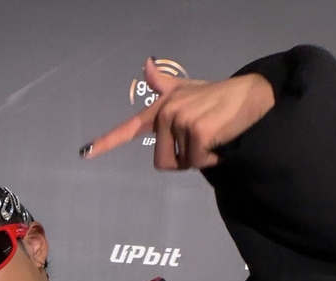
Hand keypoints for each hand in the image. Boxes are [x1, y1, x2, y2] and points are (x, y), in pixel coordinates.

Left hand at [83, 58, 275, 168]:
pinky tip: (220, 141)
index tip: (85, 153)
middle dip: (182, 159)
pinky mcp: (197, 132)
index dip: (106, 142)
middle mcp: (166, 114)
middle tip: (200, 142)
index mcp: (160, 109)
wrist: (251, 92)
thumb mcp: (187, 89)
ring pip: (182, 163)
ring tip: (212, 137)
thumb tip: (146, 63)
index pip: (128, 128)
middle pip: (161, 161)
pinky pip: (197, 162)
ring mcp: (180, 122)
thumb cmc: (216, 96)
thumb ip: (164, 84)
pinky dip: (211, 159)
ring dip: (199, 158)